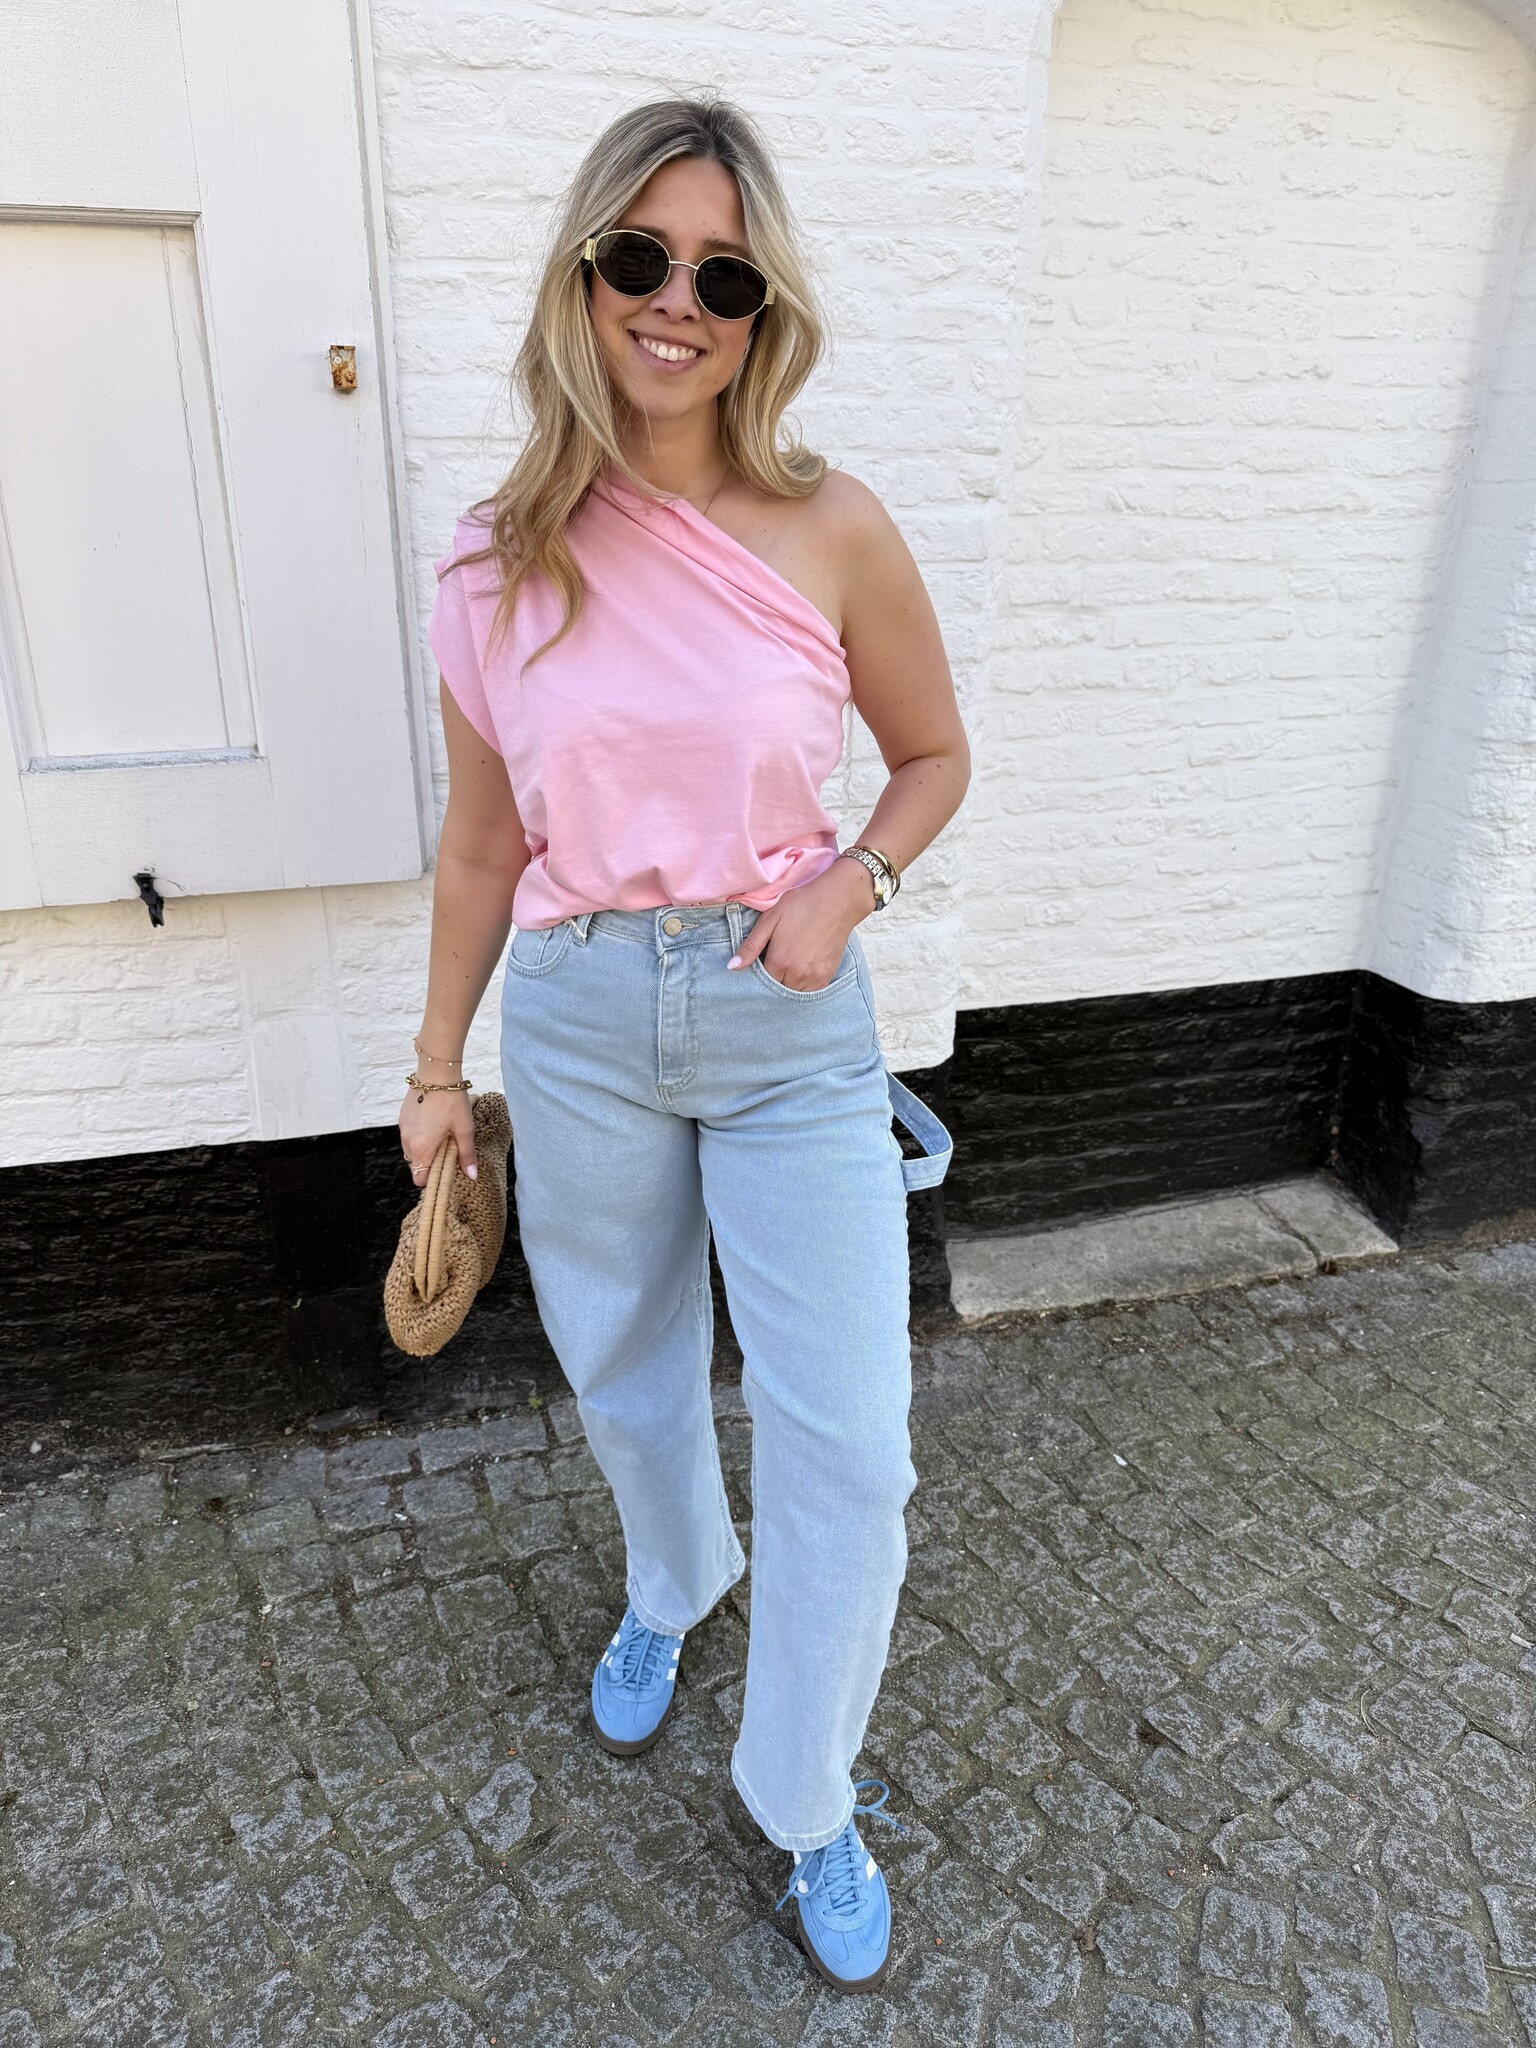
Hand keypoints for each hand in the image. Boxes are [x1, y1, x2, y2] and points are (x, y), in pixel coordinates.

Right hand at [399, 1086, 477, 1187]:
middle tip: (449, 1149)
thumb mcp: (465, 1129)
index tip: (447, 1167)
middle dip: (431, 1163)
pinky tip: (434, 1123)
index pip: (419, 1178)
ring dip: (425, 1149)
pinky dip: (420, 1136)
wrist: (436, 1072)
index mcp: (421, 1148)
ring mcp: (403, 1128)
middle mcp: (407, 1141)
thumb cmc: (452, 1101)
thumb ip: (466, 1155)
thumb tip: (472, 1175)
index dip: (434, 1177)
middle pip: (415, 1165)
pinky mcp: (403, 1117)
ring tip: (443, 1134)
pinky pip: (409, 1135)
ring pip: (411, 1150)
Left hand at [727, 858, 874, 989]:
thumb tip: (731, 967)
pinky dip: (803, 984)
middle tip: (776, 958)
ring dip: (787, 983)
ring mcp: (814, 977)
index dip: (759, 972)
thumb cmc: (801, 905)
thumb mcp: (770, 920)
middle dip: (773, 978)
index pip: (762, 981)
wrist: (837, 901)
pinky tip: (802, 966)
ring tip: (789, 963)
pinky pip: (810, 990)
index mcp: (780, 962)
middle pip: (777, 989)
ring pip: (793, 992)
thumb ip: (750, 946)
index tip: (762, 959)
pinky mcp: (827, 976)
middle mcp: (797, 975)